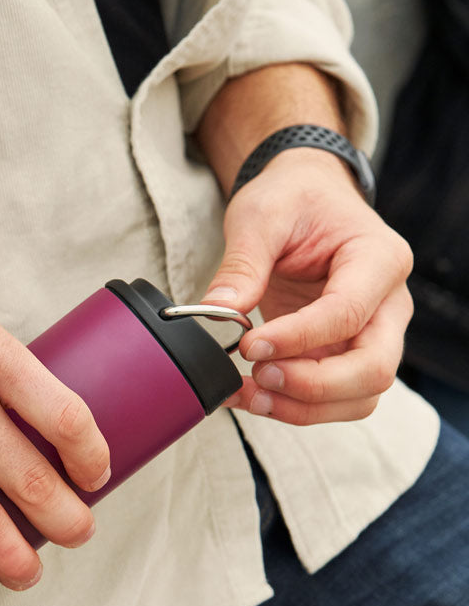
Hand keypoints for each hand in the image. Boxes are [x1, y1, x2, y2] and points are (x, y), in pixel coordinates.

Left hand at [203, 148, 412, 424]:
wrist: (306, 197)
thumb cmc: (293, 198)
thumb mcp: (260, 215)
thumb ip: (243, 264)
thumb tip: (216, 312)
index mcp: (379, 259)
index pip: (347, 314)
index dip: (298, 338)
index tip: (249, 344)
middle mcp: (389, 304)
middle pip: (373, 369)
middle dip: (312, 387)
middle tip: (257, 375)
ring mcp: (374, 334)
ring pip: (360, 396)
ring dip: (304, 408)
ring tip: (249, 394)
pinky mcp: (347, 354)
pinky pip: (334, 397)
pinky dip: (295, 406)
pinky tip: (251, 394)